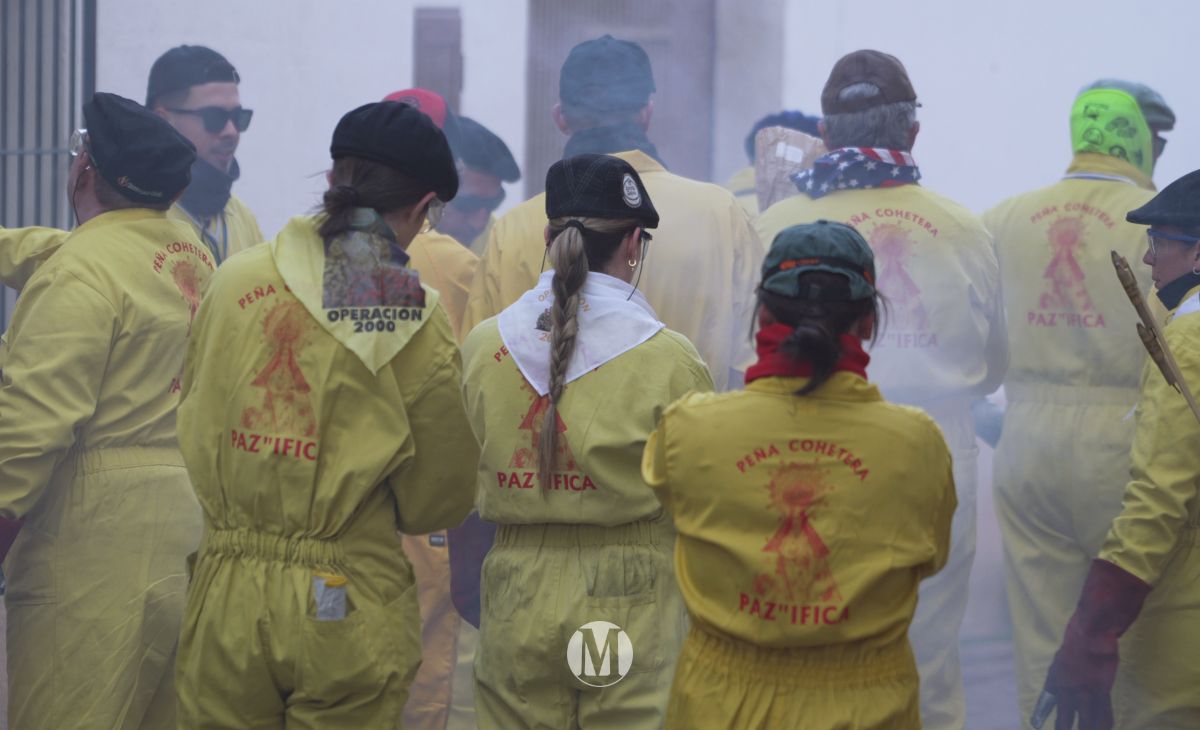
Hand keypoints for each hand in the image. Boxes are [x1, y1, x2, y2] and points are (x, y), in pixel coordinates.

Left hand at [1039, 559, 1150, 729]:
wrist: (1092, 630)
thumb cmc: (1078, 637)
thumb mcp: (1062, 655)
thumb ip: (1061, 671)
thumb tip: (1058, 683)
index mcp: (1056, 678)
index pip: (1049, 701)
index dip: (1044, 714)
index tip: (1036, 724)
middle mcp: (1067, 688)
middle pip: (1064, 717)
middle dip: (1063, 728)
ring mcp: (1084, 691)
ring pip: (1086, 721)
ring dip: (1085, 729)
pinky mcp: (1101, 690)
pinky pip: (1104, 713)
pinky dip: (1104, 723)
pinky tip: (1104, 729)